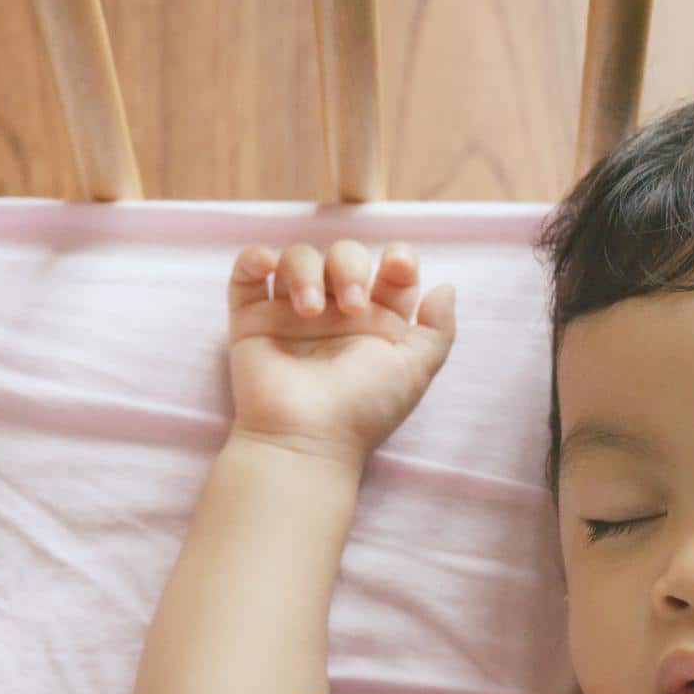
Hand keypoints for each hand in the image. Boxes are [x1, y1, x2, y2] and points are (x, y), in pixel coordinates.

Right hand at [224, 239, 456, 467]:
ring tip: (310, 310)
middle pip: (344, 256)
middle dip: (349, 267)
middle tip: (352, 306)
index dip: (398, 258)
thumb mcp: (416, 371)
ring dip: (304, 269)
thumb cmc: (363, 409)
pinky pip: (247, 274)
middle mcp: (335, 313)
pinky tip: (266, 266)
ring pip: (298, 258)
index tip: (395, 267)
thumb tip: (445, 287)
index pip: (390, 272)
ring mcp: (292, 314)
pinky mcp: (253, 319)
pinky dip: (254, 259)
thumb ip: (439, 329)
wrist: (306, 438)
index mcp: (377, 322)